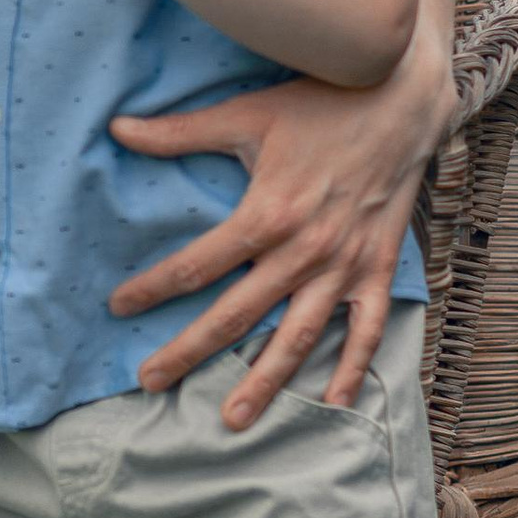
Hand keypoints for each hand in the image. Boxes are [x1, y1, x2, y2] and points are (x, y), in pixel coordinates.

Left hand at [108, 34, 453, 427]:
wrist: (401, 99)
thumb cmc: (319, 103)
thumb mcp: (246, 113)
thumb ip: (180, 131)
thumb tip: (116, 128)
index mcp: (266, 214)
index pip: (196, 265)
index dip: (153, 288)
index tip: (118, 307)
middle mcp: (303, 251)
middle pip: (235, 314)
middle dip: (189, 351)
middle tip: (150, 381)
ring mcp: (343, 266)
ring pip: (297, 337)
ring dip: (265, 381)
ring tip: (232, 419)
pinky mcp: (377, 270)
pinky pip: (365, 329)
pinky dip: (351, 368)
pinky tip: (333, 402)